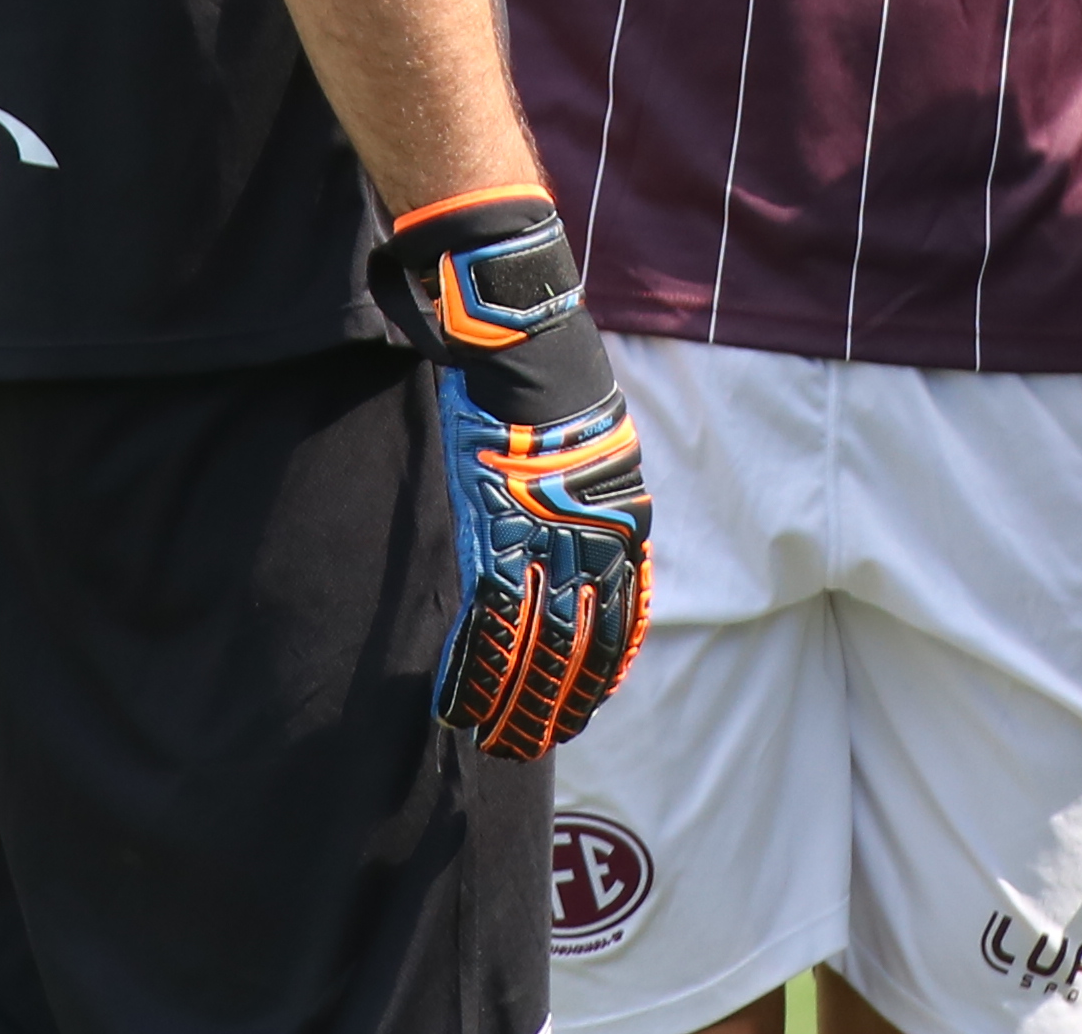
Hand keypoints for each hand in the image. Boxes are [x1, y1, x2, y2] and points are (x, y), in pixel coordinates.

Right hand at [380, 189, 653, 758]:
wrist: (527, 335)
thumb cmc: (553, 380)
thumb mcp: (597, 445)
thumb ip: (592, 496)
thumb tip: (575, 525)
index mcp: (624, 520)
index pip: (622, 622)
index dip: (601, 675)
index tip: (583, 711)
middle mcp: (598, 540)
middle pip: (582, 649)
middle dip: (555, 707)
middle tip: (528, 746)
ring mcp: (548, 538)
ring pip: (536, 649)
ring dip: (512, 705)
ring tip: (492, 742)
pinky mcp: (498, 529)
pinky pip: (488, 623)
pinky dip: (473, 670)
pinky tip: (457, 703)